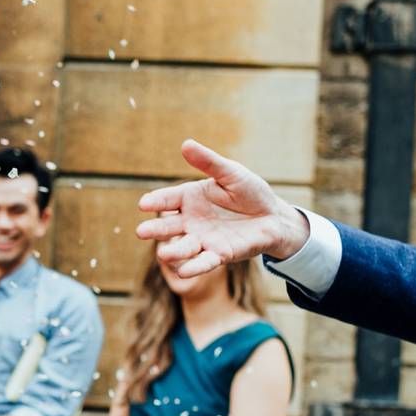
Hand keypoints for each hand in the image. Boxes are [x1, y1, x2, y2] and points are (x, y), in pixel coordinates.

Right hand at [135, 139, 310, 277]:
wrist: (274, 217)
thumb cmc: (251, 192)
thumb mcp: (231, 173)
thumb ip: (209, 163)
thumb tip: (185, 144)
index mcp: (190, 198)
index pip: (168, 199)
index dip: (156, 201)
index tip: (143, 204)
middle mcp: (191, 221)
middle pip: (169, 226)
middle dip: (155, 230)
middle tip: (141, 232)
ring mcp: (203, 239)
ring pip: (184, 247)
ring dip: (173, 251)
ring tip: (162, 255)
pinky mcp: (219, 255)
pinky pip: (204, 262)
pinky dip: (194, 267)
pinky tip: (183, 271)